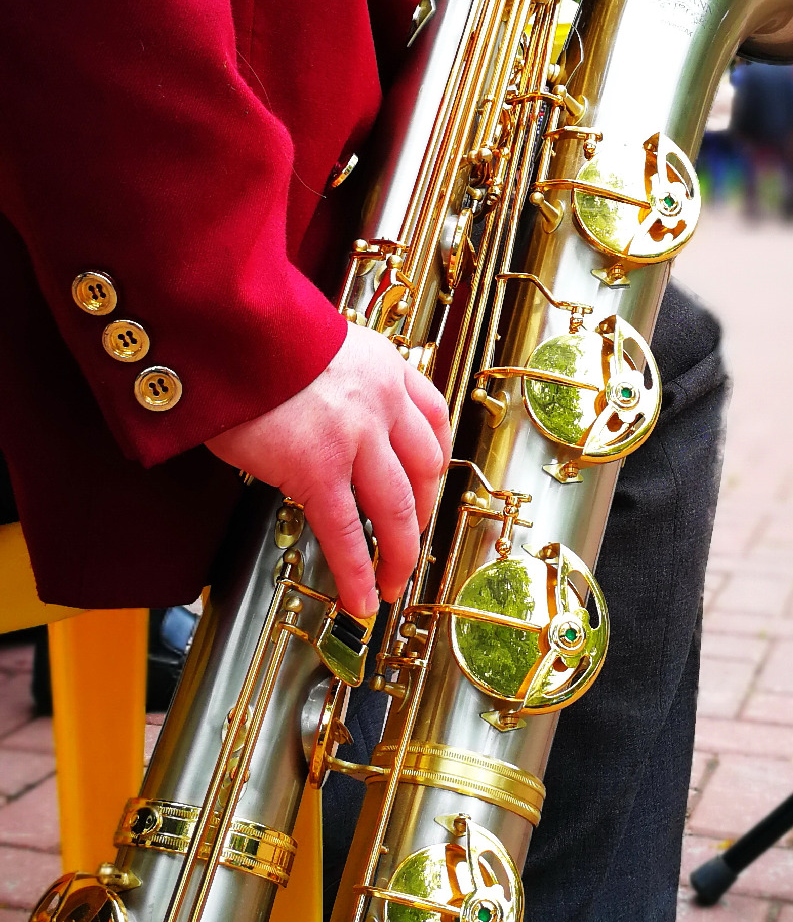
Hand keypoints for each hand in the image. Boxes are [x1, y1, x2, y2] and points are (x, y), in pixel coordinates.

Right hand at [205, 323, 450, 617]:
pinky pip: (346, 532)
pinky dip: (356, 571)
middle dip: (421, 513)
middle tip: (411, 543)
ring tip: (391, 584)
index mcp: (383, 365)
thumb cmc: (252, 331)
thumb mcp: (314, 341)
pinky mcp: (317, 468)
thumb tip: (319, 409)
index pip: (433, 417)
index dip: (436, 458)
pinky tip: (360, 596)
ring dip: (398, 553)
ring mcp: (355, 437)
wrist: (227, 324)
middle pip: (424, 469)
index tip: (431, 480)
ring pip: (396, 508)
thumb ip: (333, 377)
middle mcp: (381, 401)